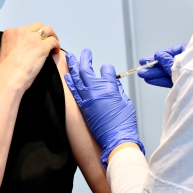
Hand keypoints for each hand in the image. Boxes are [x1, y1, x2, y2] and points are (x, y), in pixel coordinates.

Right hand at [0, 22, 59, 92]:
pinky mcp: (42, 46)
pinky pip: (53, 41)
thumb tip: (25, 48)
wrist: (8, 78)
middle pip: (38, 26)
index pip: (26, 28)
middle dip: (43, 32)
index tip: (35, 42)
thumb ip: (15, 45)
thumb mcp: (6, 50)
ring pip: (47, 30)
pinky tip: (55, 51)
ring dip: (52, 36)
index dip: (32, 34)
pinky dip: (56, 45)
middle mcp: (21, 31)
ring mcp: (33, 38)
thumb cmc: (5, 70)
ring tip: (54, 44)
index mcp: (10, 32)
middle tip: (47, 40)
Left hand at [65, 49, 143, 164]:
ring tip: (70, 58)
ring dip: (73, 67)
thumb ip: (117, 90)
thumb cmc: (124, 123)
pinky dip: (69, 82)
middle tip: (84, 52)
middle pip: (86, 70)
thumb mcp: (125, 102)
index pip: (106, 70)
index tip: (106, 69)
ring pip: (76, 78)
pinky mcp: (82, 107)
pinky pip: (73, 91)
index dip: (107, 69)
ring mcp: (87, 98)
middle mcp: (96, 90)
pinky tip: (67, 76)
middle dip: (84, 59)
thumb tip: (112, 83)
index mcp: (109, 87)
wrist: (116, 139)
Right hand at [137, 43, 185, 87]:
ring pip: (164, 72)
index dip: (159, 56)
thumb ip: (168, 60)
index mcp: (185, 52)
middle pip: (165, 63)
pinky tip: (149, 80)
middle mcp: (182, 62)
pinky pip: (168, 81)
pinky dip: (158, 81)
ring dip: (152, 73)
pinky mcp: (179, 83)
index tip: (151, 59)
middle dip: (152, 65)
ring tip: (142, 74)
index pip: (168, 52)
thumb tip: (158, 56)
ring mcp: (181, 73)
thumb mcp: (182, 60)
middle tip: (142, 66)